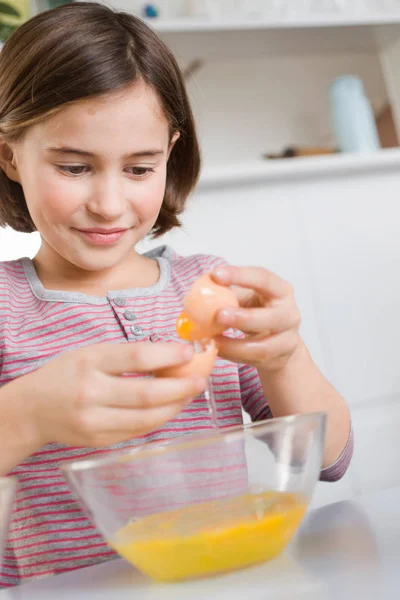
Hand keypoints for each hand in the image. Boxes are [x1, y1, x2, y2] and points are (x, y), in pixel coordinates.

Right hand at [24, 342, 204, 447]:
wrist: (33, 409)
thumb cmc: (66, 374)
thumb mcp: (91, 353)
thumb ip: (128, 355)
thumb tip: (172, 356)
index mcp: (90, 362)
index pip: (135, 358)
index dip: (167, 356)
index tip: (189, 353)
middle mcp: (91, 393)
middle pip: (146, 394)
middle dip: (180, 387)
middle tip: (200, 380)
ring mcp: (95, 421)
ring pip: (146, 419)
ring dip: (175, 407)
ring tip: (190, 395)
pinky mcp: (99, 441)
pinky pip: (138, 431)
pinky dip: (159, 420)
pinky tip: (170, 408)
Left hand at [211, 266, 300, 372]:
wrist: (279, 341)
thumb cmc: (258, 311)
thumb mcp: (246, 298)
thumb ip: (228, 293)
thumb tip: (200, 288)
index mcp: (281, 290)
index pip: (263, 278)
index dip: (240, 276)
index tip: (215, 275)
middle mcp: (290, 314)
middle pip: (270, 317)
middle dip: (243, 317)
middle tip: (218, 315)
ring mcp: (288, 339)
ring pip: (263, 346)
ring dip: (234, 345)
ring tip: (212, 339)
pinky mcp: (279, 359)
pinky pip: (254, 360)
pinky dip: (233, 355)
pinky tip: (218, 349)